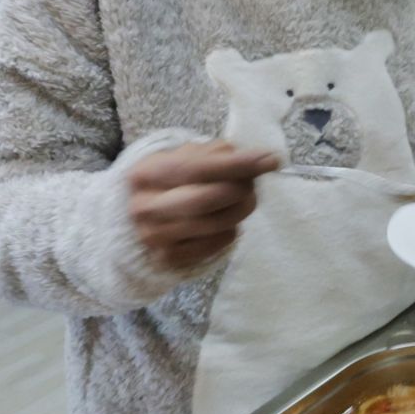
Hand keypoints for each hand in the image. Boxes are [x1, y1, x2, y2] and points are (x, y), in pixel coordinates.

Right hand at [126, 141, 279, 273]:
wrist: (148, 217)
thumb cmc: (177, 180)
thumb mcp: (189, 157)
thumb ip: (220, 155)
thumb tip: (261, 159)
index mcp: (145, 173)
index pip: (195, 168)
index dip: (235, 165)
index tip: (270, 160)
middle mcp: (143, 207)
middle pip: (203, 200)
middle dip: (238, 190)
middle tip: (253, 185)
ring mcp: (153, 236)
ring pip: (214, 225)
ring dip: (240, 210)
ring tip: (244, 200)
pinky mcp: (168, 258)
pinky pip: (216, 243)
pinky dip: (231, 229)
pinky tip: (227, 220)